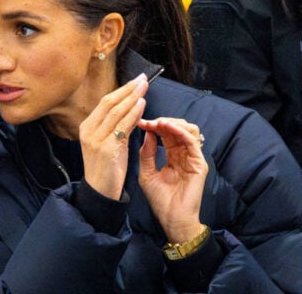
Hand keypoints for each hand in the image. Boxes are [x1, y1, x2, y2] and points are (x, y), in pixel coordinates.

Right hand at [79, 73, 147, 199]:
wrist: (100, 191)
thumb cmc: (106, 167)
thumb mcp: (108, 142)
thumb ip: (115, 125)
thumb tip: (130, 107)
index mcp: (86, 127)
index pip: (105, 103)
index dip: (121, 90)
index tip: (135, 81)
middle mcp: (88, 130)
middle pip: (109, 103)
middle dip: (128, 90)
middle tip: (142, 79)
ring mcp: (96, 139)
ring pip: (115, 112)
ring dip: (132, 98)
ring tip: (144, 87)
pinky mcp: (107, 148)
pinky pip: (122, 127)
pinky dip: (132, 114)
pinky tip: (141, 105)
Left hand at [137, 118, 207, 242]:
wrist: (172, 219)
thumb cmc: (160, 200)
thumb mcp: (147, 173)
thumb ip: (147, 153)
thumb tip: (147, 133)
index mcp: (172, 156)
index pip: (166, 134)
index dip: (154, 125)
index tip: (139, 122)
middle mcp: (184, 155)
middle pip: (178, 129)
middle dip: (162, 122)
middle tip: (148, 121)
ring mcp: (193, 158)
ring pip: (188, 131)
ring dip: (172, 123)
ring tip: (158, 123)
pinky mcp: (199, 164)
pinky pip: (192, 142)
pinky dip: (180, 132)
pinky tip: (168, 128)